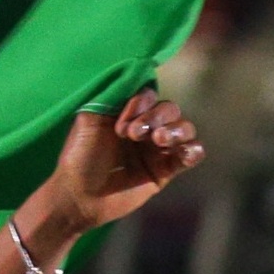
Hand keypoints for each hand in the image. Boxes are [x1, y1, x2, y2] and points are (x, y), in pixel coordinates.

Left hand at [32, 90, 201, 243]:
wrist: (79, 194)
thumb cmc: (79, 156)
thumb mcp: (89, 120)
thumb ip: (112, 98)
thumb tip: (137, 78)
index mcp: (127, 114)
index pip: (149, 96)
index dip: (141, 103)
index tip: (122, 122)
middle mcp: (145, 129)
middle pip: (170, 110)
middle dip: (157, 117)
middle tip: (133, 134)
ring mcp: (157, 149)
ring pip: (185, 129)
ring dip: (176, 130)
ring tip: (159, 140)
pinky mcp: (166, 171)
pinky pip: (192, 154)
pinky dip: (194, 150)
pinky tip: (185, 152)